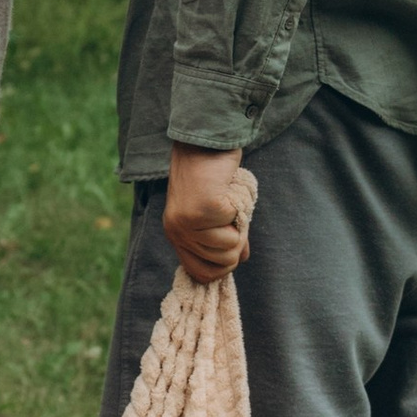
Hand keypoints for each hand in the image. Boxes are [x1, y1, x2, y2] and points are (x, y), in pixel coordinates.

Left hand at [162, 144, 251, 283]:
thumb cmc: (213, 175)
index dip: (223, 266)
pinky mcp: (203, 210)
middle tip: (230, 212)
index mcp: (176, 234)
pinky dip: (240, 208)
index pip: (201, 274)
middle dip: (237, 240)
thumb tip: (239, 260)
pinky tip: (228, 190)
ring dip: (239, 223)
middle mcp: (177, 232)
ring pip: (230, 248)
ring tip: (227, 199)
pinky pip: (235, 226)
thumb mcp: (217, 212)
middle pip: (223, 264)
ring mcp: (188, 222)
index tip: (231, 240)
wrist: (207, 141)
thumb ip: (226, 237)